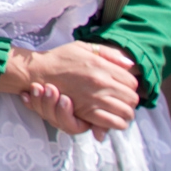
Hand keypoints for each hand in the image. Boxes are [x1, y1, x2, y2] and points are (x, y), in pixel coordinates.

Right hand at [19, 43, 141, 134]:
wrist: (38, 71)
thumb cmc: (60, 58)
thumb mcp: (84, 47)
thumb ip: (108, 53)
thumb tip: (130, 64)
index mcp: (102, 66)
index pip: (132, 82)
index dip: (131, 86)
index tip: (124, 87)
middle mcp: (101, 82)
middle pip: (132, 98)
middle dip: (131, 101)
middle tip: (124, 100)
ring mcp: (94, 98)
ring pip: (125, 112)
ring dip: (126, 113)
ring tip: (120, 111)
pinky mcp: (86, 111)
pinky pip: (111, 122)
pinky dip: (116, 123)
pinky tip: (112, 119)